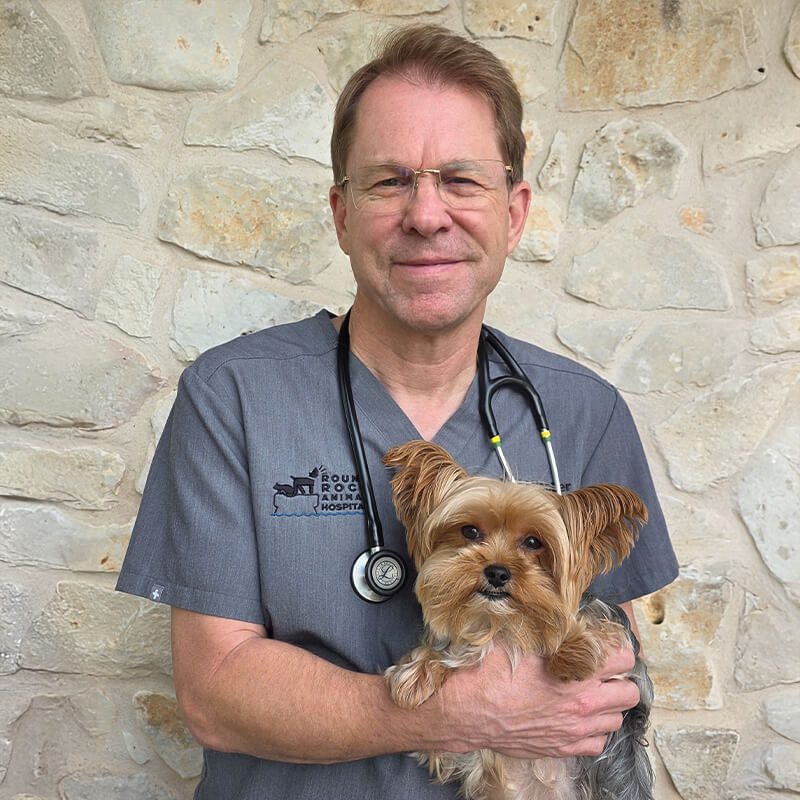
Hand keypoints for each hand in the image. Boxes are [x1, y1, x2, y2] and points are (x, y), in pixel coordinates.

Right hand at [436, 644, 638, 758]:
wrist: (467, 710)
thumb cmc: (490, 672)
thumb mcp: (519, 637)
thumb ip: (549, 631)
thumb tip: (562, 618)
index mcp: (576, 671)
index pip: (624, 659)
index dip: (618, 650)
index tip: (607, 647)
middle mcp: (583, 703)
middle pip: (630, 693)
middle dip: (621, 680)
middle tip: (603, 672)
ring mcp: (575, 730)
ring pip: (616, 720)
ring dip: (608, 706)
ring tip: (591, 695)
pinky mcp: (563, 748)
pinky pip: (597, 743)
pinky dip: (594, 731)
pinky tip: (578, 718)